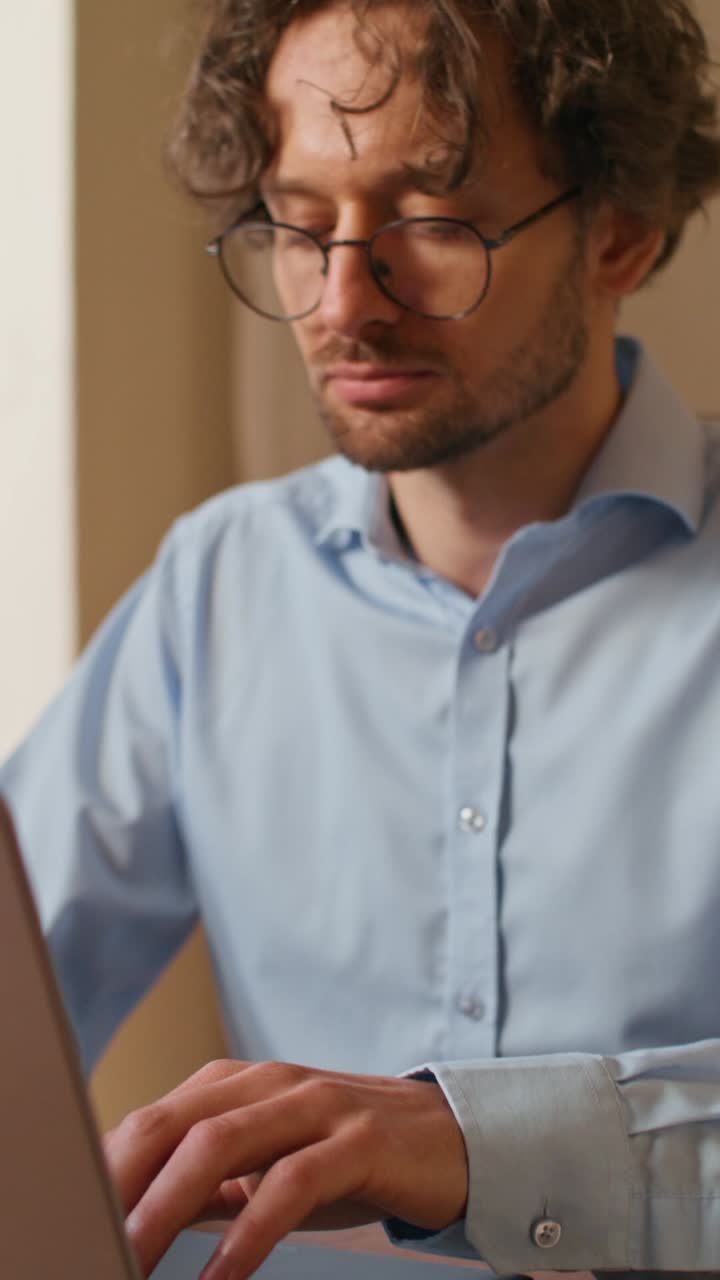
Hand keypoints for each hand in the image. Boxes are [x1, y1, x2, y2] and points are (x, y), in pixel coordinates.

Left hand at [104, 1058, 468, 1279]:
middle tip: (95, 1244)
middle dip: (122, 1186)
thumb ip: (211, 1180)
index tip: (78, 1220)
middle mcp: (271, 1083)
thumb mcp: (271, 1163)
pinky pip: (292, 1182)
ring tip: (136, 1260)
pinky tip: (223, 1277)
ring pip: (220, 1143)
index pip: (152, 1119)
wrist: (452, 1139)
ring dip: (167, 1207)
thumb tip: (141, 1216)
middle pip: (173, 1123)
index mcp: (240, 1084)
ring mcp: (316, 1104)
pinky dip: (249, 1233)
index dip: (107, 1171)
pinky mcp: (359, 1137)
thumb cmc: (350, 1154)